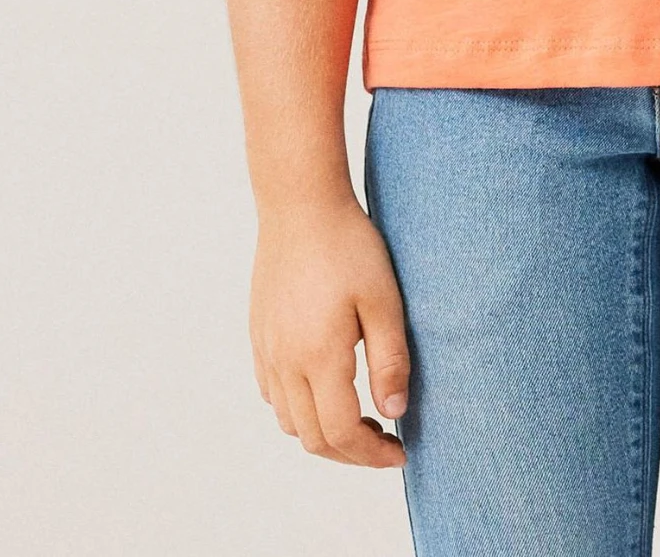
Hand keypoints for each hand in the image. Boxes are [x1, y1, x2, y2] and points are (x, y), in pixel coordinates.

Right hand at [249, 191, 410, 467]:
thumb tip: (395, 413)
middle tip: (385, 443)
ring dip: (324, 434)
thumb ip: (389, 361)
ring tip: (360, 418)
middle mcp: (285, 363)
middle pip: (312, 438)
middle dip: (351, 453)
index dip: (372, 455)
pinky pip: (273, 394)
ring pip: (289, 422)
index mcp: (318, 357)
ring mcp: (267, 350)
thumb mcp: (383, 300)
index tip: (400, 452)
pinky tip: (325, 389)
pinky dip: (299, 410)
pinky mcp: (259, 335)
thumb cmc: (348, 246)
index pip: (341, 433)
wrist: (300, 205)